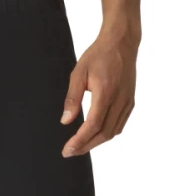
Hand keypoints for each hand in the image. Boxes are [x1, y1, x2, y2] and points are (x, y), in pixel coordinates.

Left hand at [60, 35, 136, 156]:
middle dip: (86, 146)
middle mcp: (119, 100)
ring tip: (80, 146)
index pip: (92, 125)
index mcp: (105, 93)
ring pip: (113, 132)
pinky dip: (107, 134)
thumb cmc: (98, 55)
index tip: (67, 150)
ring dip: (96, 142)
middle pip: (104, 134)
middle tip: (70, 152)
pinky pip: (120, 124)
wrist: (121, 43)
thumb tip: (65, 121)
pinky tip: (96, 135)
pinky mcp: (130, 102)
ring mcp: (127, 102)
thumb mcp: (79, 73)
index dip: (79, 141)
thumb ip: (72, 98)